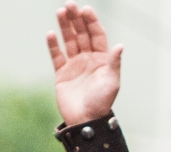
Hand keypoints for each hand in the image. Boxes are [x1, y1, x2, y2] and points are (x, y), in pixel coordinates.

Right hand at [46, 3, 122, 125]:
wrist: (86, 121)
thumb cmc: (102, 103)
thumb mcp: (111, 83)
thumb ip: (114, 63)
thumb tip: (120, 46)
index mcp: (102, 60)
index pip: (97, 36)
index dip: (91, 22)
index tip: (85, 10)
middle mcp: (88, 60)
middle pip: (82, 34)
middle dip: (76, 19)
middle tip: (70, 4)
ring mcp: (75, 65)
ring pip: (69, 41)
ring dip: (65, 26)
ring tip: (61, 11)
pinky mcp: (62, 74)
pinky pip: (57, 56)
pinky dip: (53, 45)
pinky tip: (51, 33)